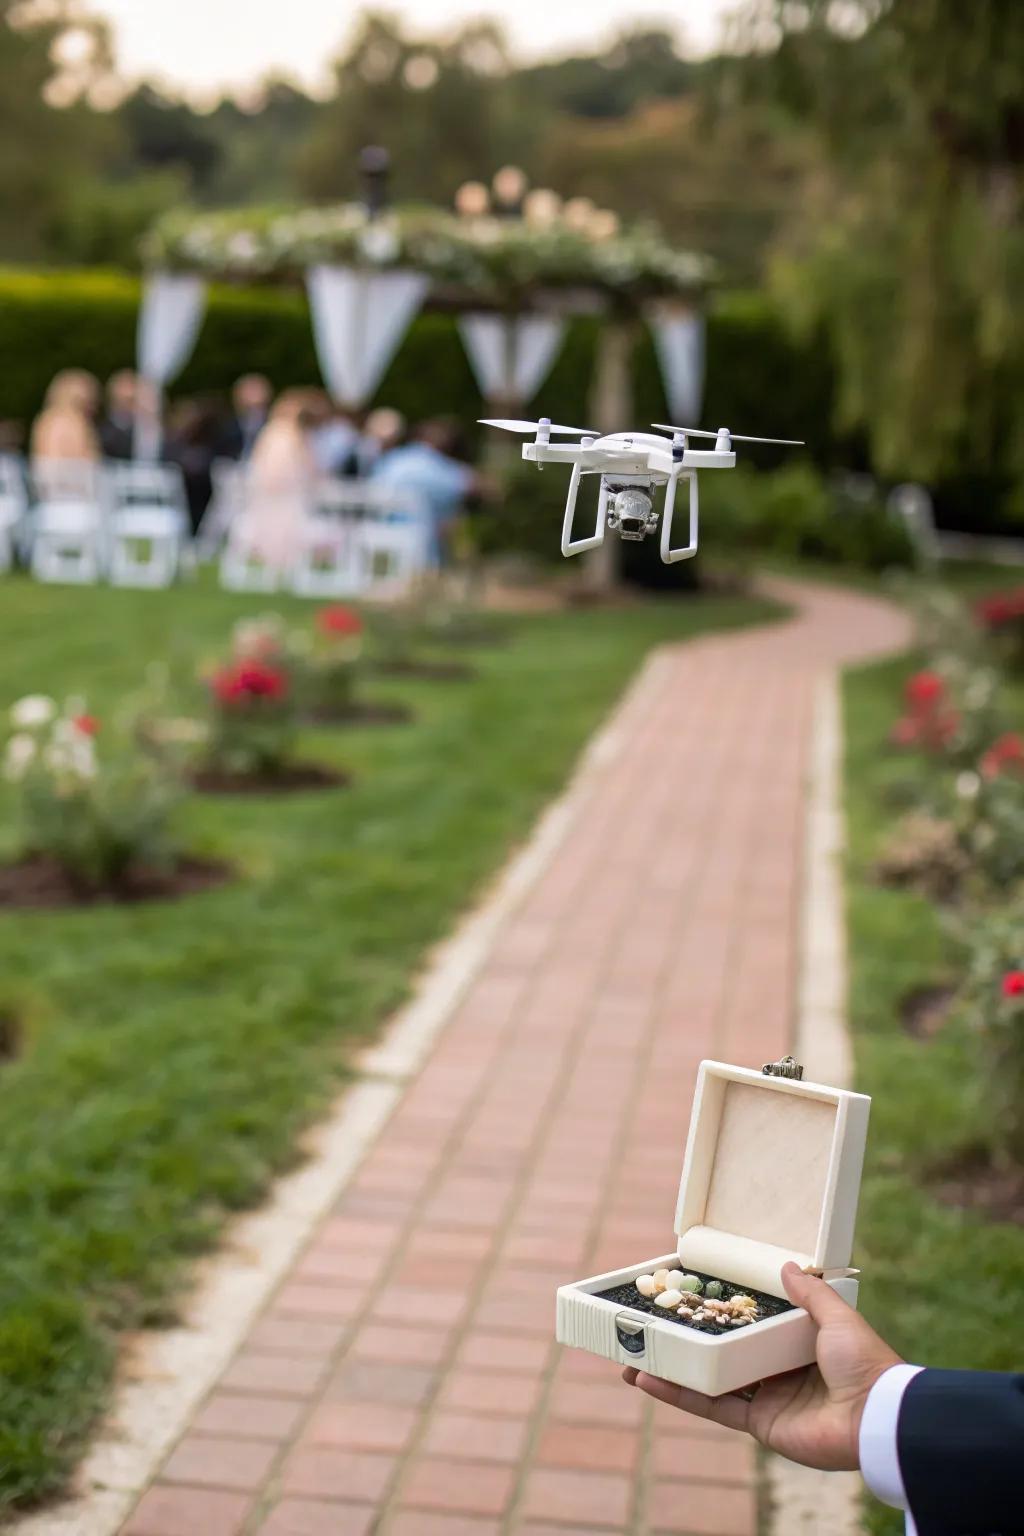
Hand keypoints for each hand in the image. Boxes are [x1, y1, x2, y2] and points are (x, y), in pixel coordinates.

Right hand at [623, 1262, 902, 1470]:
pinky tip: (650, 1380)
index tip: (688, 1298)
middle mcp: (776, 1369)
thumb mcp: (836, 1317)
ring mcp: (765, 1397)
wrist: (876, 1417)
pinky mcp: (757, 1424)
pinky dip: (680, 1395)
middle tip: (651, 1326)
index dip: (718, 1313)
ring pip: (708, 1380)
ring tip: (632, 1356)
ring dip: (671, 1369)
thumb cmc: (864, 1362)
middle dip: (686, 1342)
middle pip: (721, 1353)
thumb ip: (809, 1294)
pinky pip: (712, 1406)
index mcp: (795, 1342)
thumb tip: (786, 1264)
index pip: (748, 1324)